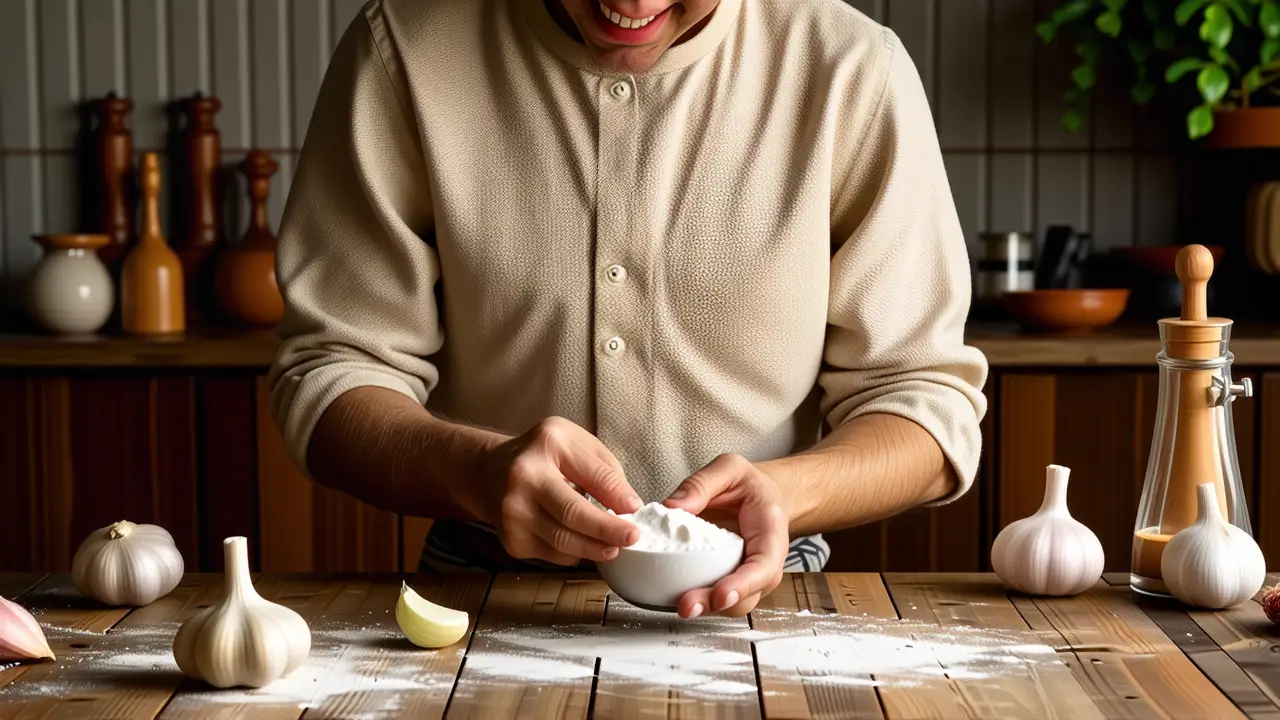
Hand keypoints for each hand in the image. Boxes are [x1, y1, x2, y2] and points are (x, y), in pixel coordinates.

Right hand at [475, 416, 642, 565]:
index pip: (593, 475)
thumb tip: (628, 507)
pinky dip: (574, 553)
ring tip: (614, 548)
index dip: (618, 496)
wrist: (489, 472)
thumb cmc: (543, 456)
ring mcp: (513, 511)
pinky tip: (582, 544)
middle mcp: (524, 477)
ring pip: (563, 541)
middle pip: (573, 513)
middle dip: (608, 530)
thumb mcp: (575, 444)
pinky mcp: (511, 539)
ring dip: (595, 548)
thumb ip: (604, 470)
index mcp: (548, 444)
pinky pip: (553, 554)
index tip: (636, 510)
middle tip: (632, 538)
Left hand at [663, 454, 788, 618]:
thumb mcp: (730, 468)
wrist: (762, 497)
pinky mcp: (728, 581)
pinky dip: (697, 599)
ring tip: (679, 604)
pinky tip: (673, 596)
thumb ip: (702, 482)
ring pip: (729, 604)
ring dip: (705, 608)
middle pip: (745, 596)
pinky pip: (715, 598)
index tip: (721, 595)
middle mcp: (763, 564)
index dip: (743, 585)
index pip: (763, 568)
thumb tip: (672, 507)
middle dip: (716, 604)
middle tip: (687, 605)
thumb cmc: (750, 486)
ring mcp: (747, 578)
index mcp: (770, 535)